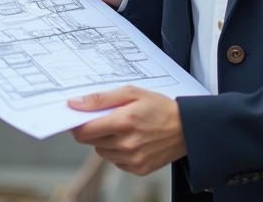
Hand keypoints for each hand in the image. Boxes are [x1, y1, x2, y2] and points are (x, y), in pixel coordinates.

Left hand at [69, 86, 186, 175]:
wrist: (187, 128)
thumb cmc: (160, 107)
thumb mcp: (131, 93)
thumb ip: (100, 99)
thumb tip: (75, 103)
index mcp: (122, 122)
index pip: (83, 131)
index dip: (77, 125)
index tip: (79, 119)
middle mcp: (126, 144)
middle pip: (91, 142)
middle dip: (95, 130)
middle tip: (110, 120)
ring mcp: (132, 159)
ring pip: (102, 153)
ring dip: (106, 142)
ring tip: (124, 130)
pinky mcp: (138, 169)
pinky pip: (116, 162)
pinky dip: (118, 153)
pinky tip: (133, 141)